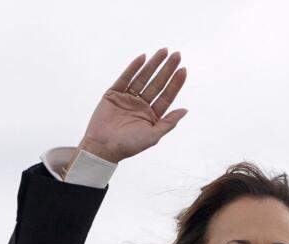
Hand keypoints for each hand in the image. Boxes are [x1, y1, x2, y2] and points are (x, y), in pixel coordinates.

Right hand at [79, 48, 188, 162]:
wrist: (103, 147)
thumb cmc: (129, 145)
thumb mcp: (153, 136)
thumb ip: (168, 123)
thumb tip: (185, 110)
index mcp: (152, 115)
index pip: (166, 96)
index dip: (175, 83)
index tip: (183, 70)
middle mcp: (141, 105)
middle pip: (157, 83)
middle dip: (167, 69)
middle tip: (177, 55)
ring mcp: (128, 98)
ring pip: (143, 78)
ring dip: (153, 64)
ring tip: (163, 51)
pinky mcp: (114, 93)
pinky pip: (125, 78)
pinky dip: (133, 67)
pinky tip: (143, 57)